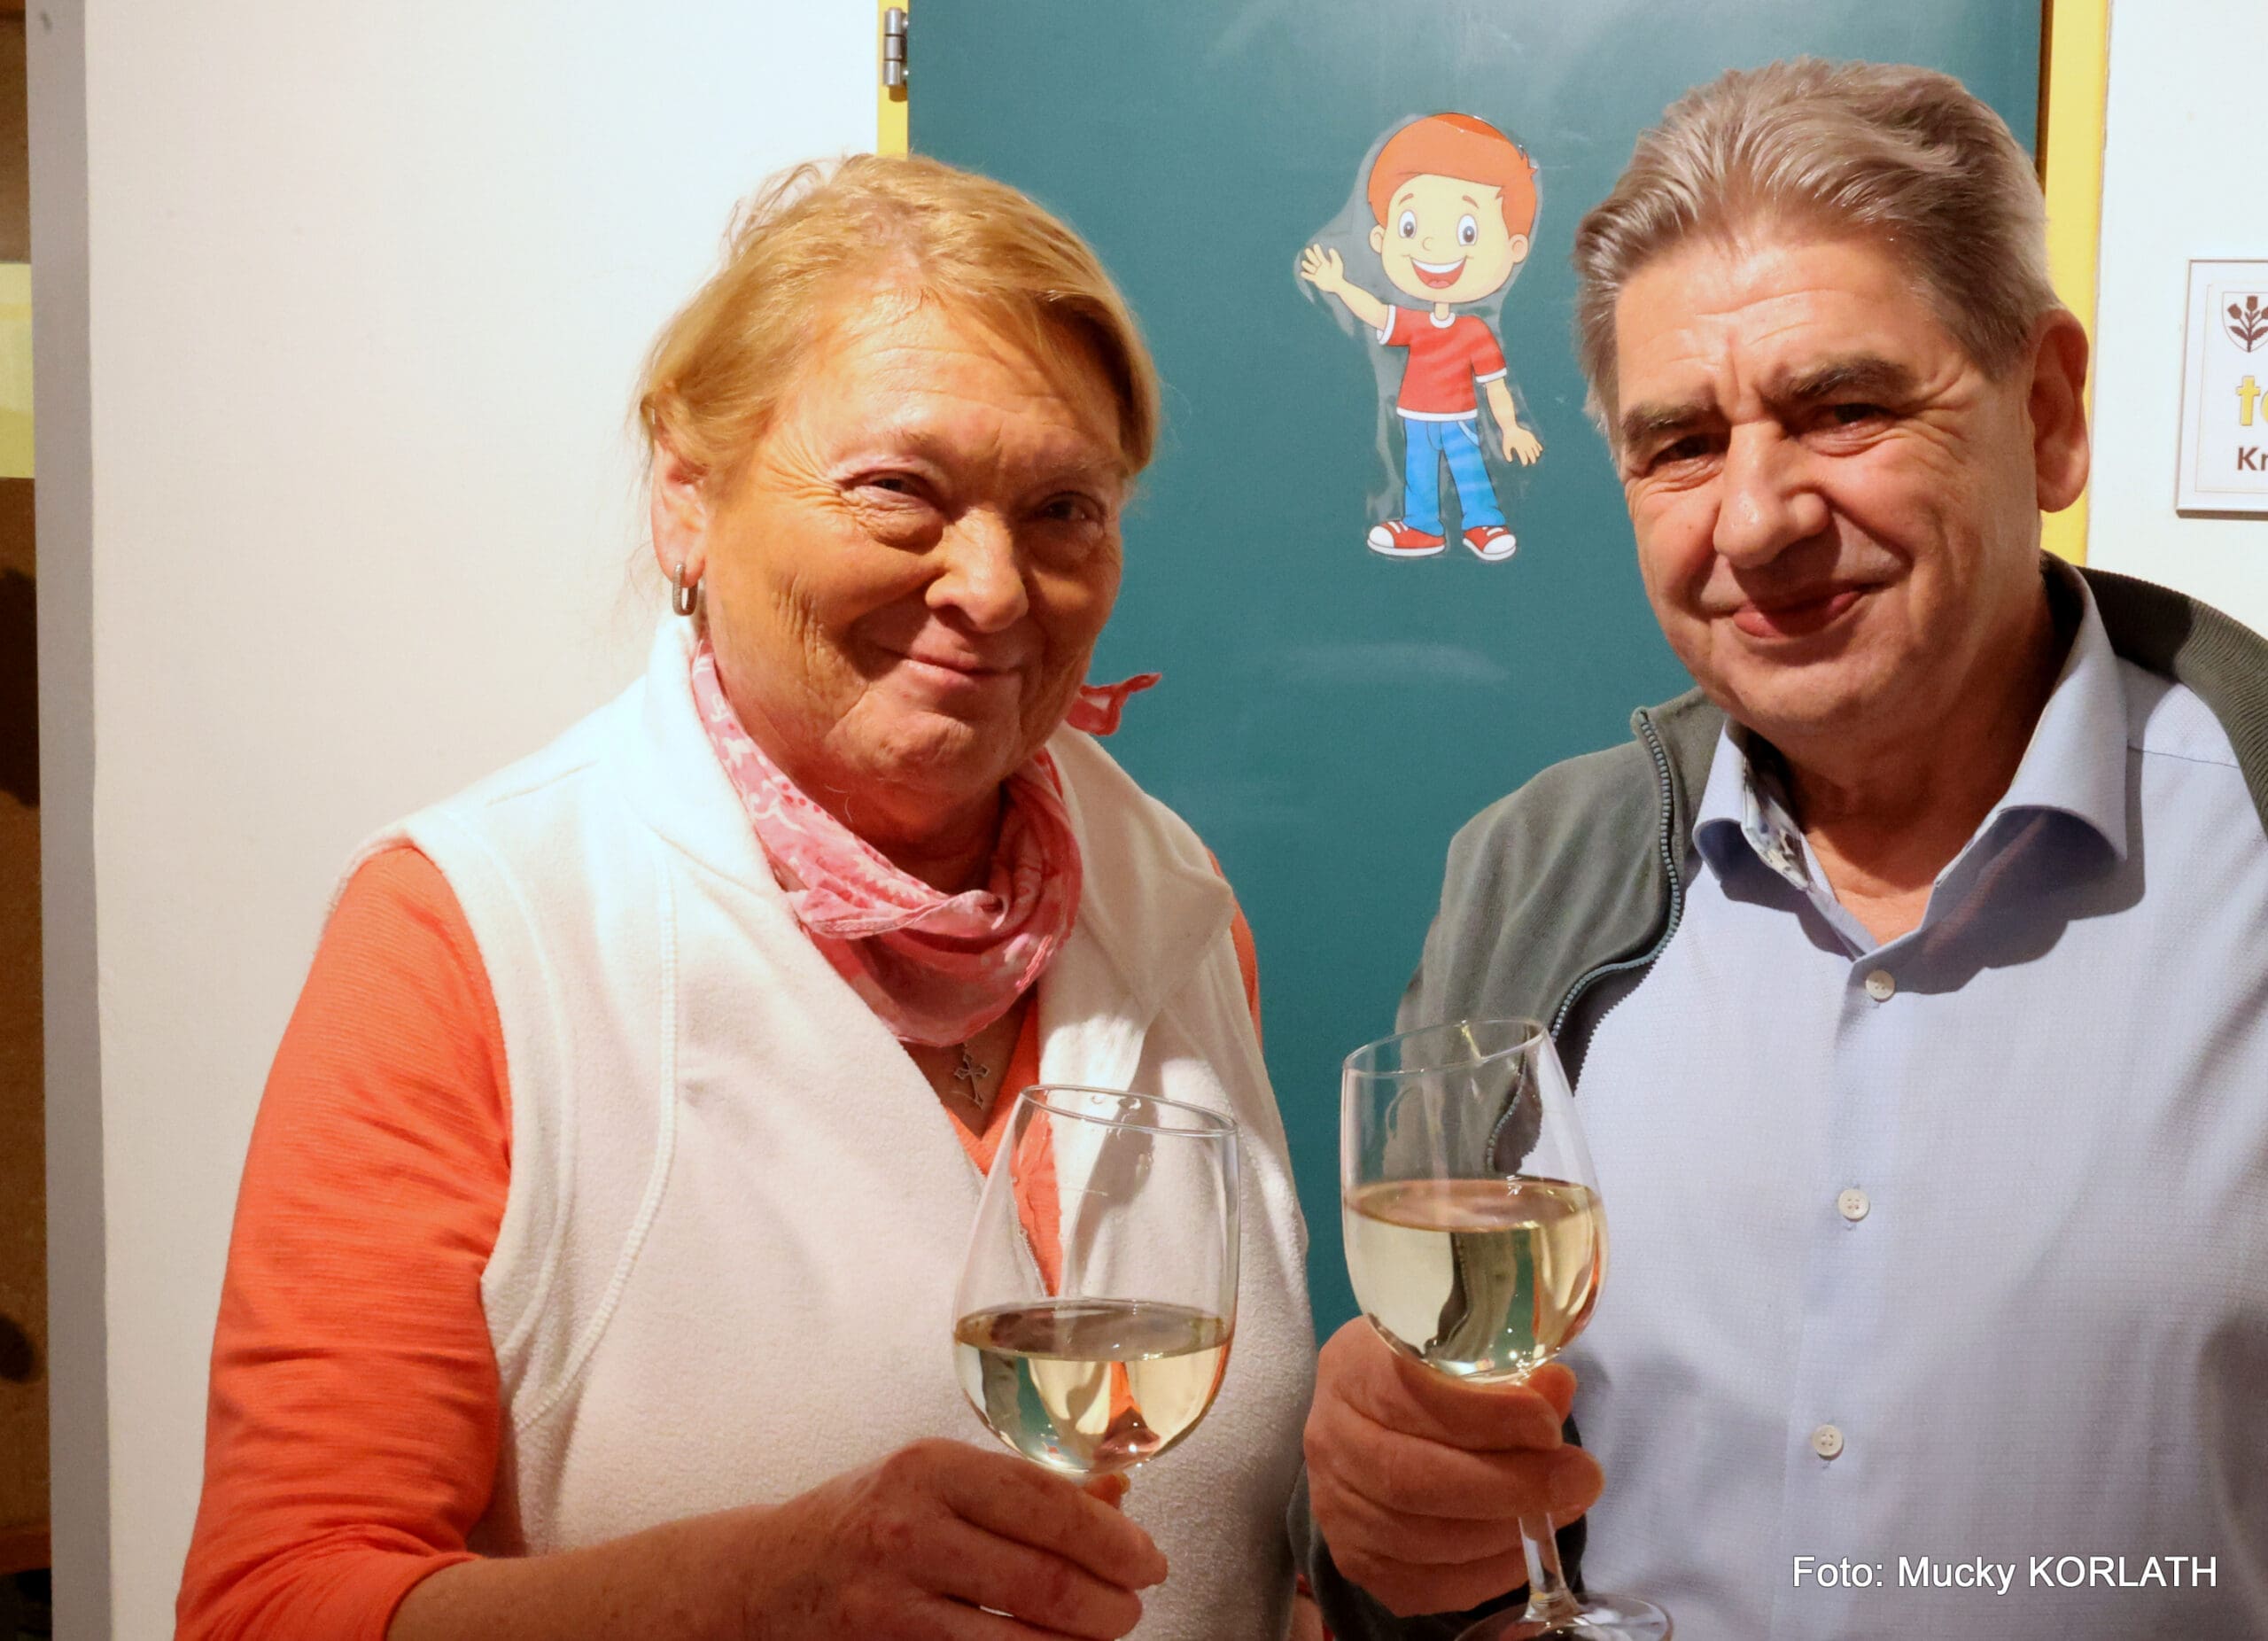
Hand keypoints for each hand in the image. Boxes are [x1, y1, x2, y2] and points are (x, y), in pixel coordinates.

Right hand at [738, 1438, 1165, 1637]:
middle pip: (1044, 1580)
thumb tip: (1117, 1493)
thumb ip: (1023, 1485)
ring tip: (1102, 1632)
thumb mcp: (935, 1479)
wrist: (765, 1580)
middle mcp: (907, 1530)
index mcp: (929, 1468)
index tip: (1148, 1559)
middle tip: (1132, 1604)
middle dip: (1110, 1602)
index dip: (1113, 1538)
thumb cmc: (862, 1520)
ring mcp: (892, 1603)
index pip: (1047, 1501)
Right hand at [1299, 245, 1345, 293]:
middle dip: (1310, 255)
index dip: (1318, 250)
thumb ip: (1334, 256)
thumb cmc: (1338, 273)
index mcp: (1325, 263)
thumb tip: (1330, 249)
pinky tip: (1301, 273)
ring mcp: (1318, 273)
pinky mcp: (1316, 279)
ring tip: (1303, 262)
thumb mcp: (1337, 263)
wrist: (1336, 284)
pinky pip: (1310, 277)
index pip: (1320, 256)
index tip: (1315, 245)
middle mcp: (1321, 267)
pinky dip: (1306, 275)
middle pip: (1314, 260)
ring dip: (1307, 265)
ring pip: (1311, 268)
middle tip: (1307, 250)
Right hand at [1302, 1320, 1600, 1617]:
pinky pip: (1422, 1585)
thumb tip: (1556, 1388)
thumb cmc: (1425, 1379)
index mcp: (1351, 1369)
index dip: (1484, 1416)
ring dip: (1504, 1531)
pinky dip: (1483, 1575)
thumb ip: (1508, 1375)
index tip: (1548, 1424)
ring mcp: (1335, 1507)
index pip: (1410, 1394)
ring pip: (1419, 1538)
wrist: (1375, 1422)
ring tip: (1561, 1509)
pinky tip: (1522, 1550)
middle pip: (1412, 1478)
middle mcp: (1330, 1438)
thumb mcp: (1461, 1355)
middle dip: (1509, 1484)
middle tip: (1580, 1478)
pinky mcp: (1355, 1560)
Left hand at [1501, 422, 1543, 464]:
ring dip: (1536, 453)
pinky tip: (1540, 450)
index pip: (1523, 456)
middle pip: (1530, 453)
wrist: (1511, 429)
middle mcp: (1525, 443)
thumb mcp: (1505, 447)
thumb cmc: (1507, 439)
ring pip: (1535, 448)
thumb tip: (1510, 461)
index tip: (1525, 464)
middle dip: (1532, 458)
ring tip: (1536, 456)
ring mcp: (1529, 439)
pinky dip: (1538, 446)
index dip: (1525, 461)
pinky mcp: (1531, 436)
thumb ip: (1507, 454)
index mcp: (1519, 446)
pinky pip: (1536, 442)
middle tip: (1533, 462)